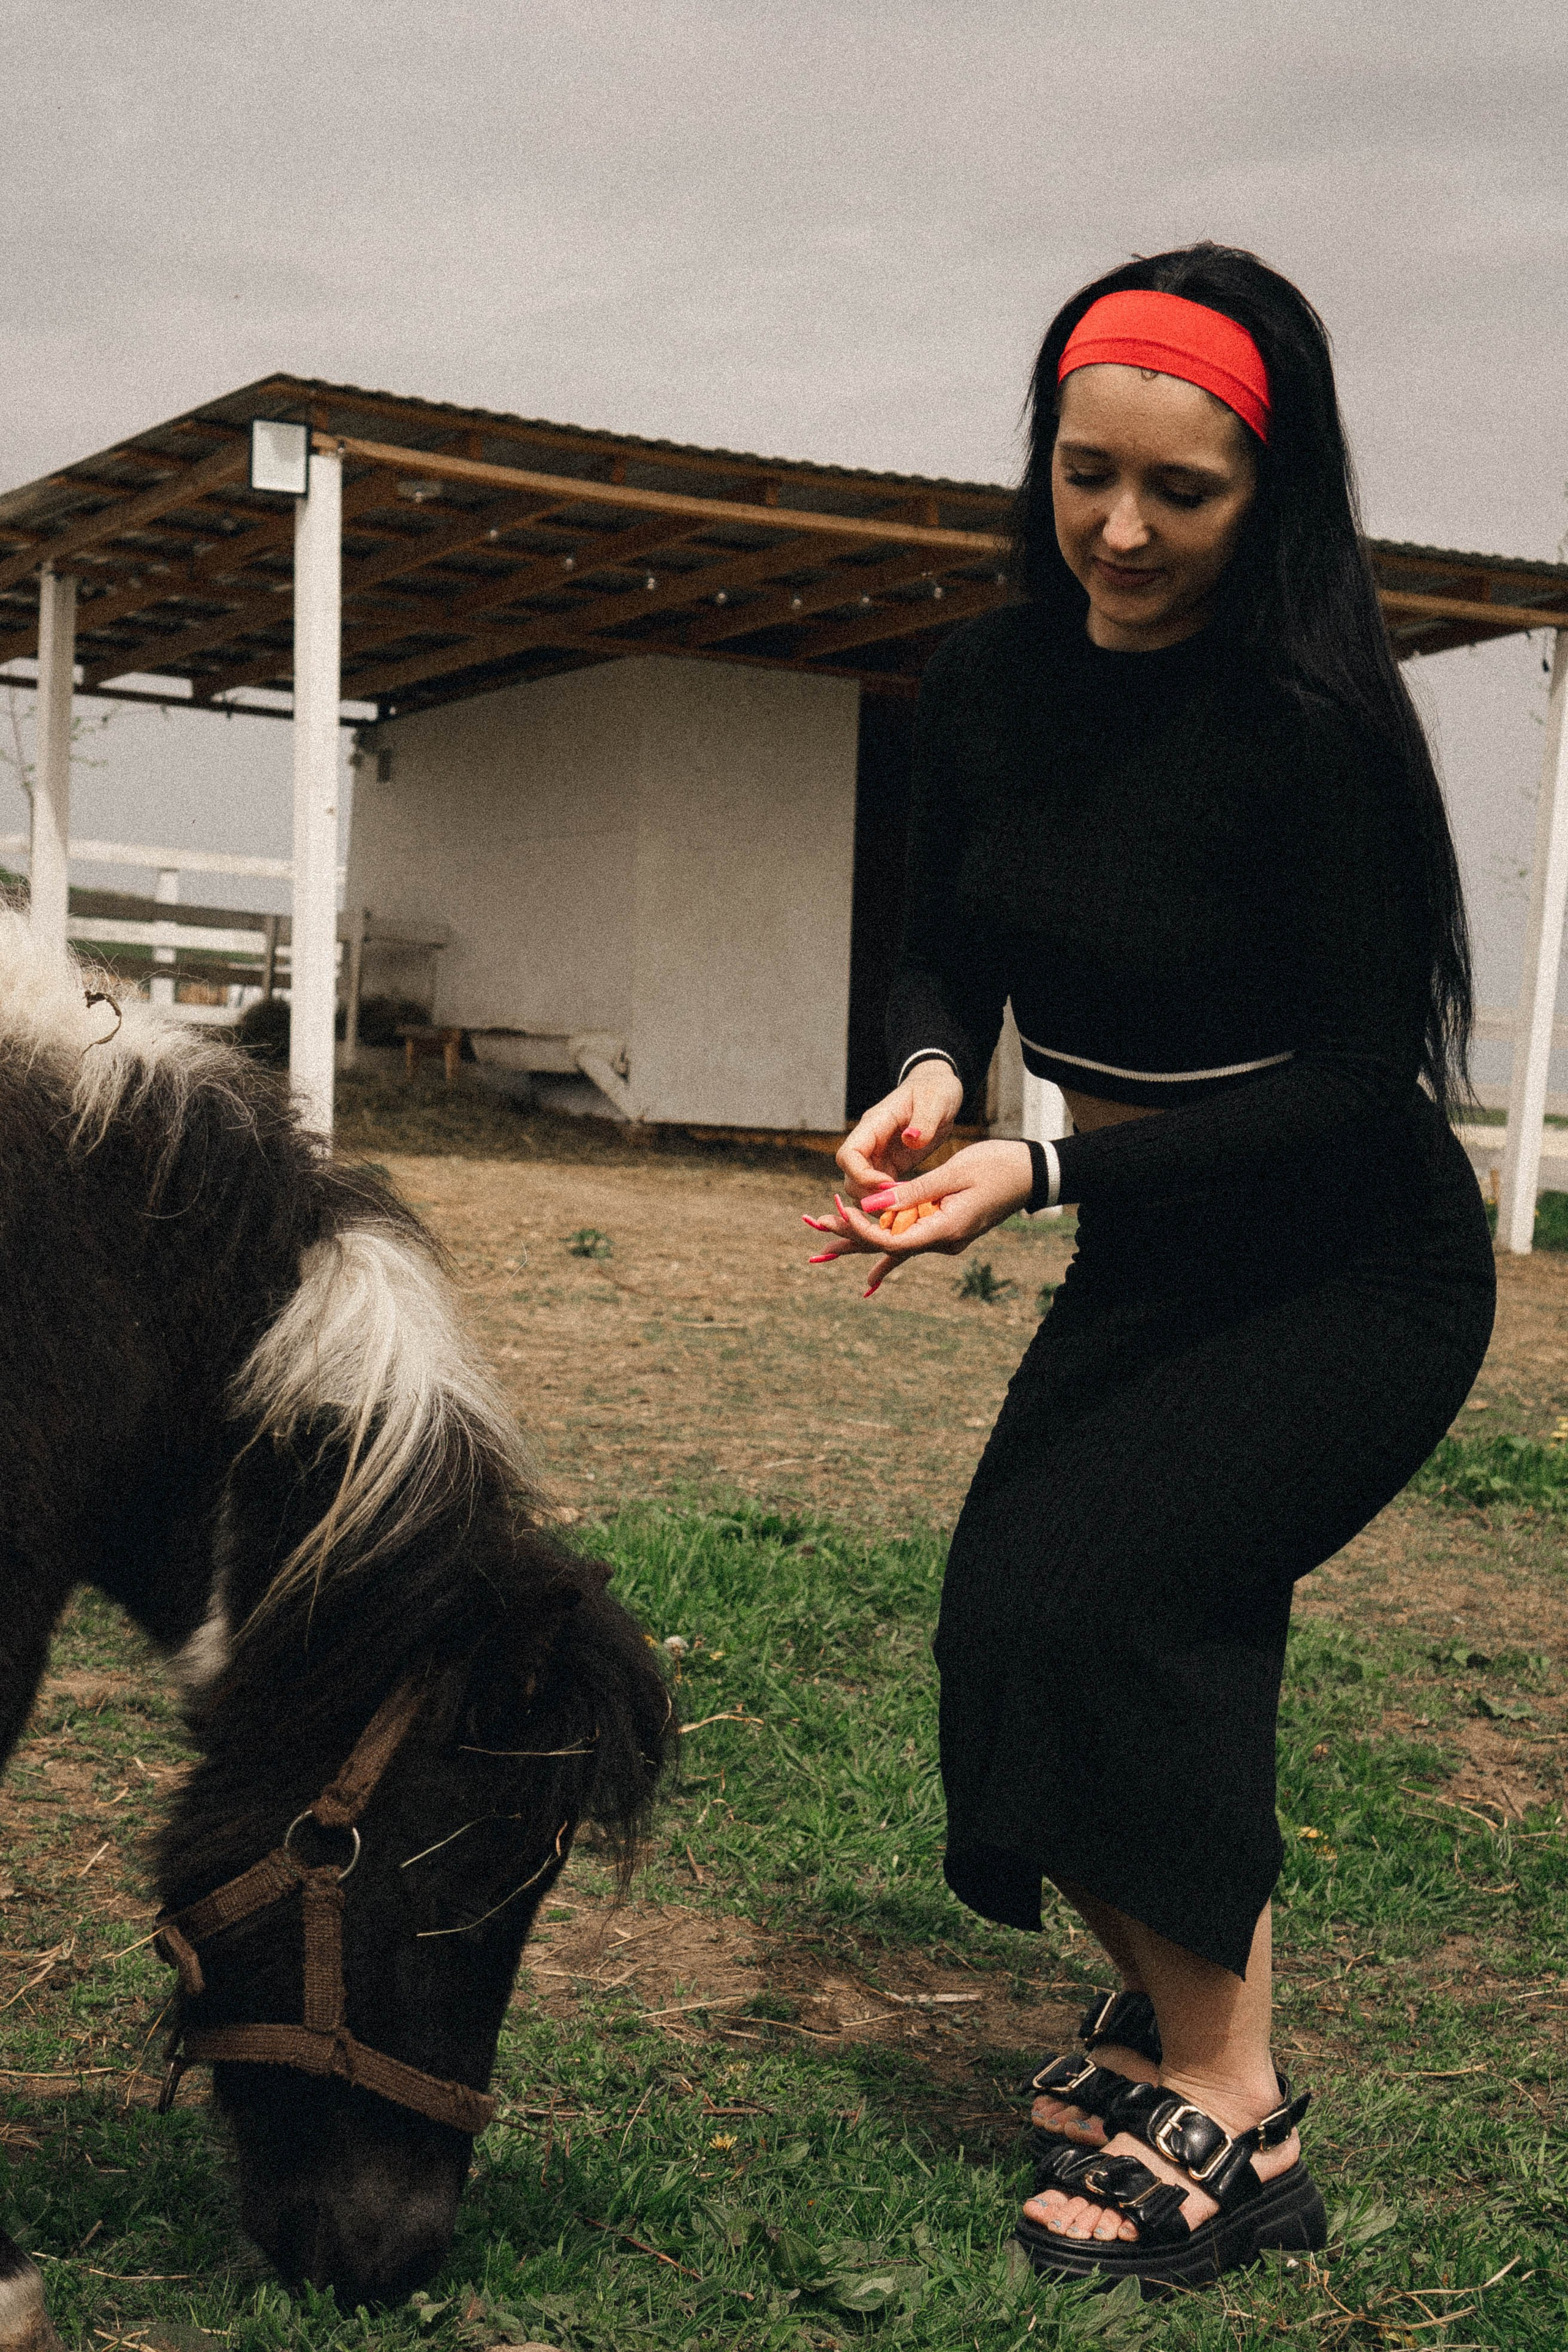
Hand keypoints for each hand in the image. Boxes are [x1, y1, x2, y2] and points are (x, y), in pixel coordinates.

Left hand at [803, 1140, 1033, 1296]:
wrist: (1032, 1173)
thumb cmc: (997, 1167)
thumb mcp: (952, 1174)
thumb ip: (912, 1192)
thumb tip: (871, 1204)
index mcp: (945, 1230)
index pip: (892, 1241)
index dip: (862, 1229)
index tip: (840, 1210)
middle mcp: (942, 1242)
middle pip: (886, 1246)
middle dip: (848, 1239)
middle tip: (811, 1230)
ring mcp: (943, 1239)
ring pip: (894, 1243)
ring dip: (859, 1240)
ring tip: (820, 1247)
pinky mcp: (943, 1229)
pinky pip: (909, 1242)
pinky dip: (887, 1253)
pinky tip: (869, 1283)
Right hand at [836, 1061, 966, 1194]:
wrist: (937, 1088)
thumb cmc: (935, 1090)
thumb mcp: (936, 1100)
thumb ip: (925, 1120)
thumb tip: (911, 1139)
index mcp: (875, 1124)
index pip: (848, 1154)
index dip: (861, 1175)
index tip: (888, 1184)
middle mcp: (870, 1141)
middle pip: (850, 1175)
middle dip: (868, 1193)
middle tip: (898, 1202)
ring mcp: (878, 1154)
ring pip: (860, 1185)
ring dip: (876, 1199)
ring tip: (905, 1206)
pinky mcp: (890, 1164)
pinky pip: (878, 1187)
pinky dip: (889, 1198)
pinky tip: (908, 1204)